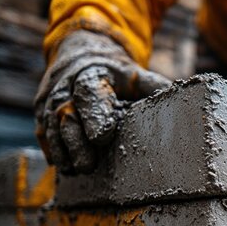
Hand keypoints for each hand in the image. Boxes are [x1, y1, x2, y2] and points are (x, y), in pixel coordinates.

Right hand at [34, 31, 171, 173]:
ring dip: (63, 151)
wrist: (82, 54)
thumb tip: (184, 102)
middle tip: (88, 166)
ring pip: (50, 127)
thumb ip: (154, 88)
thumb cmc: (116, 73)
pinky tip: (63, 166)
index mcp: (92, 75)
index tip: (103, 137)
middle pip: (65, 115)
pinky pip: (42, 134)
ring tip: (75, 171)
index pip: (90, 93)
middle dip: (75, 142)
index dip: (95, 115)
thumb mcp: (136, 74)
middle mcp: (66, 86)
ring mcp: (50, 100)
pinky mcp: (42, 113)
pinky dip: (52, 150)